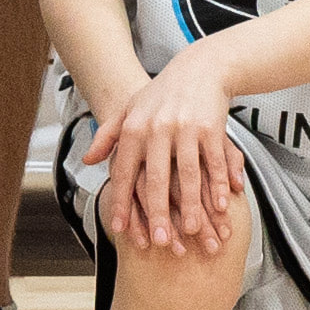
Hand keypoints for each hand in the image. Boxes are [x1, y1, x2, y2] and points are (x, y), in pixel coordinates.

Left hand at [96, 54, 243, 254]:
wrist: (199, 67)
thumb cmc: (161, 94)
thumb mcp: (130, 109)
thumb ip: (107, 136)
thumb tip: (88, 162)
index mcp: (134, 128)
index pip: (125, 171)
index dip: (122, 202)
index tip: (122, 230)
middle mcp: (158, 128)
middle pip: (157, 178)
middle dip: (158, 212)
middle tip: (159, 242)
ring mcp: (186, 128)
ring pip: (188, 173)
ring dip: (192, 204)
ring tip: (192, 231)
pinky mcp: (211, 127)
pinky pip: (214, 162)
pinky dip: (219, 184)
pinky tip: (221, 205)